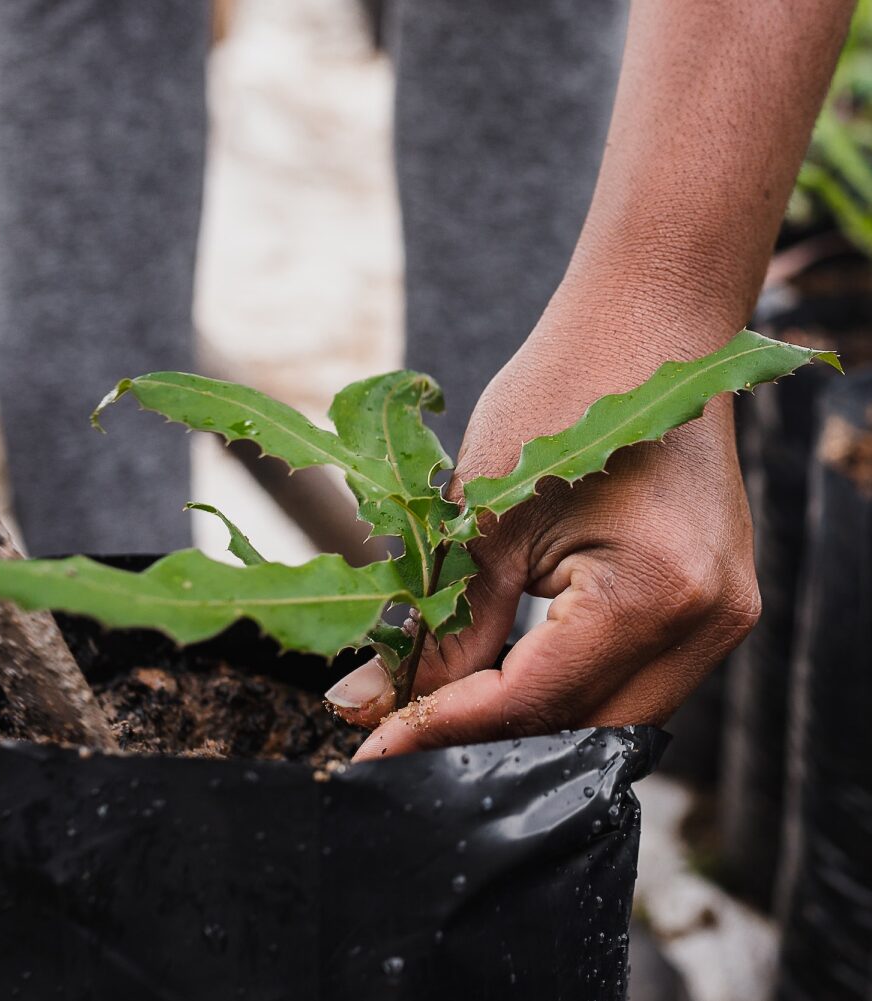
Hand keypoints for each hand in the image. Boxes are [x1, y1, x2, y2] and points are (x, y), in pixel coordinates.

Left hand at [326, 314, 760, 760]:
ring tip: (445, 708)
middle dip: (487, 742)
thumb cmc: (561, 392)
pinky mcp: (715, 605)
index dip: (442, 730)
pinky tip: (510, 676)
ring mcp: (723, 616)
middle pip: (582, 732)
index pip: (533, 701)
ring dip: (530, 722)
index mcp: (651, 590)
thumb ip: (441, 626)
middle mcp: (706, 620)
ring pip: (613, 719)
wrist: (646, 326)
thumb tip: (370, 704)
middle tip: (399, 734)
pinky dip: (571, 689)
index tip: (370, 748)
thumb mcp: (485, 514)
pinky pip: (638, 681)